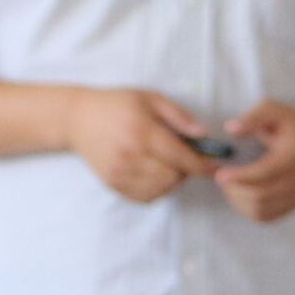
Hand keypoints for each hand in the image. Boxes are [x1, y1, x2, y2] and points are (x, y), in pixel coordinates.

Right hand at [63, 87, 220, 204]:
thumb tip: (204, 136)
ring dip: (173, 181)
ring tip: (169, 165)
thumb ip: (179, 116)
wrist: (78, 118)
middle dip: (187, 171)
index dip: (203, 165)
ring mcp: (119, 172)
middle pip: (173, 177)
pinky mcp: (112, 183)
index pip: (181, 157)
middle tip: (186, 158)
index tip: (216, 166)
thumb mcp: (151, 98)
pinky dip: (157, 189)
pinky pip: (144, 197)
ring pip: (160, 189)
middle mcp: (130, 155)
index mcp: (142, 131)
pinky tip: (155, 174)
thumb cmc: (118, 104)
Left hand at [212, 100, 294, 223]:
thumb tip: (231, 128)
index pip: (266, 172)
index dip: (241, 176)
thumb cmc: (289, 121)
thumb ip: (252, 117)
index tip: (220, 175)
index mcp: (294, 154)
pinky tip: (240, 194)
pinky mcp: (293, 204)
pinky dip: (247, 209)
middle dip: (236, 189)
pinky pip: (265, 216)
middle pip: (262, 195)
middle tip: (221, 178)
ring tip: (230, 184)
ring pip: (261, 209)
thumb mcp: (273, 109)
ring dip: (239, 200)